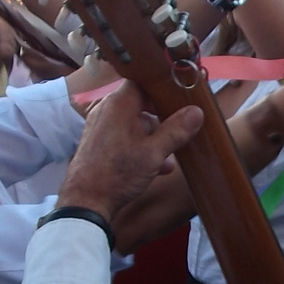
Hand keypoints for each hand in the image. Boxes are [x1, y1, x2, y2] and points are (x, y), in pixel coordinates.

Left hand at [55, 81, 203, 221]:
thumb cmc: (118, 174)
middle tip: (180, 127)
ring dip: (152, 135)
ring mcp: (99, 126)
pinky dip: (139, 145)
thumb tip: (197, 112)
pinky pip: (123, 135)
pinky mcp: (97, 141)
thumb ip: (176, 130)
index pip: (143, 81)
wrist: (86, 202)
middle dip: (161, 116)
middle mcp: (106, 109)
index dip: (162, 87)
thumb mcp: (154, 153)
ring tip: (169, 154)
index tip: (179, 97)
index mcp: (119, 103)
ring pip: (133, 121)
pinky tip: (156, 165)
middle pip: (140, 102)